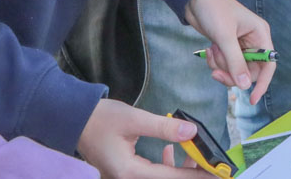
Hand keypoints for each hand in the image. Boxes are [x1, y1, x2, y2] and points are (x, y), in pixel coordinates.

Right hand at [78, 99, 202, 178]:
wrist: (74, 118)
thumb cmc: (101, 118)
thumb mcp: (134, 119)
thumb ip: (163, 127)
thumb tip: (192, 132)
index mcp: (129, 172)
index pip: (170, 177)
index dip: (195, 174)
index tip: (216, 172)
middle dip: (188, 172)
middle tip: (208, 161)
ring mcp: (124, 177)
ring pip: (159, 177)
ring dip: (177, 168)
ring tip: (193, 153)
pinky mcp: (124, 171)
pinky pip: (150, 174)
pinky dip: (164, 165)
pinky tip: (169, 150)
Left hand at [185, 0, 273, 105]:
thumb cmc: (215, 10)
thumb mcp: (225, 36)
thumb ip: (235, 61)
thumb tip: (245, 85)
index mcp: (260, 35)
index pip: (268, 65)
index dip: (262, 84)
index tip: (251, 99)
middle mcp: (253, 42)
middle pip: (249, 71)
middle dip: (231, 73)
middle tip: (216, 73)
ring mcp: (240, 46)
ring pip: (234, 70)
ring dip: (221, 66)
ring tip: (211, 51)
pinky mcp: (227, 47)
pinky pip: (225, 65)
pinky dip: (215, 62)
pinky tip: (209, 49)